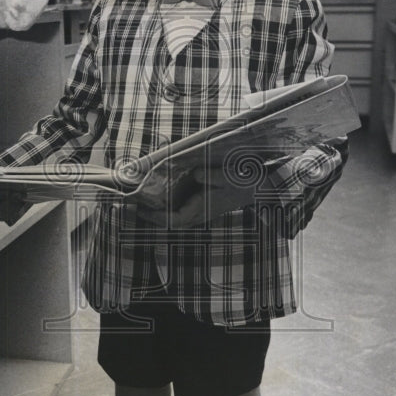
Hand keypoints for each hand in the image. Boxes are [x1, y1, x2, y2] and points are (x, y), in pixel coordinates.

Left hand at [137, 166, 256, 227]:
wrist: (259, 187)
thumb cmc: (243, 182)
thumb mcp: (229, 176)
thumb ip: (212, 175)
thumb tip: (196, 173)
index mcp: (203, 209)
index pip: (174, 220)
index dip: (156, 217)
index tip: (141, 209)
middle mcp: (200, 214)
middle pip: (171, 222)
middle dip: (153, 216)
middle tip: (136, 206)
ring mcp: (203, 211)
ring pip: (176, 218)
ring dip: (161, 212)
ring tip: (145, 203)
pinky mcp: (204, 206)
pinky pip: (182, 211)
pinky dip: (170, 207)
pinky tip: (163, 197)